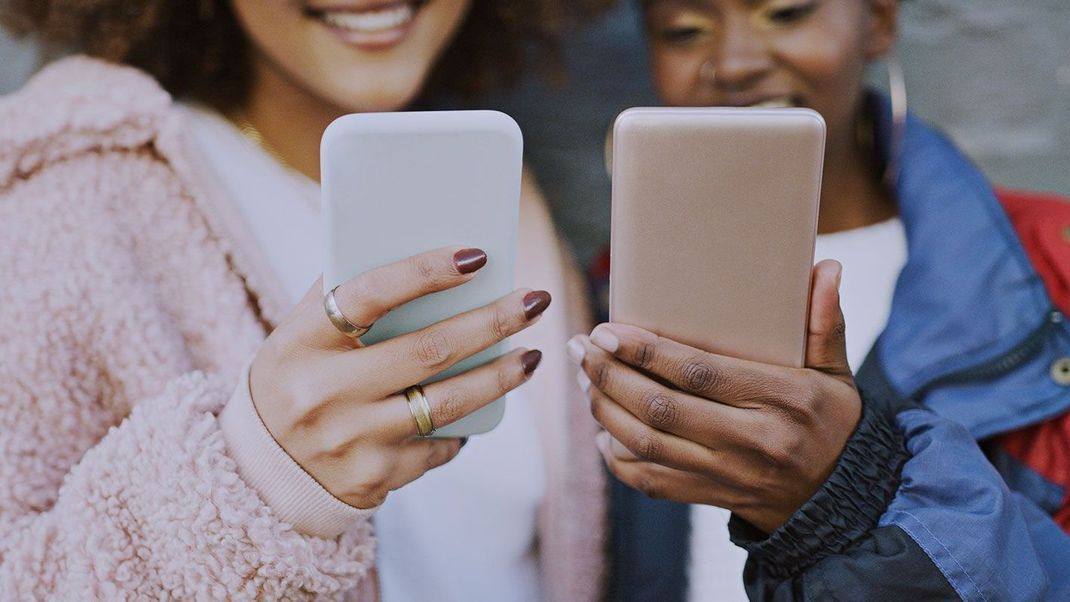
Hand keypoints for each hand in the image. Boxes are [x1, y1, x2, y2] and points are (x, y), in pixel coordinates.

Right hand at [250, 246, 548, 508]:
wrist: (257, 474)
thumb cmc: (295, 380)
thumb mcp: (297, 335)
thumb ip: (341, 293)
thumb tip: (413, 245)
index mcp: (301, 343)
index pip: (368, 295)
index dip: (425, 272)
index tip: (477, 256)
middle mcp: (324, 393)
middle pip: (428, 350)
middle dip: (492, 321)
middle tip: (535, 300)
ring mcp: (351, 440)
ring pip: (447, 403)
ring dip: (500, 377)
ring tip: (532, 354)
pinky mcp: (375, 478)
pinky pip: (438, 445)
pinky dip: (464, 425)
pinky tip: (486, 404)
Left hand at [570, 260, 858, 532]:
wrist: (842, 497)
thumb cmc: (830, 420)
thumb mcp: (835, 371)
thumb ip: (824, 320)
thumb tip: (827, 267)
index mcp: (782, 399)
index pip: (699, 372)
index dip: (646, 352)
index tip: (607, 330)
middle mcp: (752, 440)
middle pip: (661, 408)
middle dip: (610, 375)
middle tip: (581, 348)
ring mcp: (729, 475)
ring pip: (647, 444)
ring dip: (604, 409)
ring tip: (584, 378)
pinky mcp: (711, 498)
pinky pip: (650, 481)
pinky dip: (618, 457)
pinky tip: (602, 429)